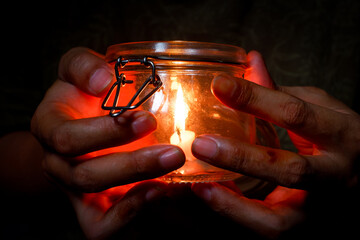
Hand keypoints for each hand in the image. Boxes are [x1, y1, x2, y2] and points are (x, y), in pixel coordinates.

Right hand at [31, 47, 184, 238]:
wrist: (79, 123)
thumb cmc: (82, 95)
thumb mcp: (77, 68)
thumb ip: (85, 67)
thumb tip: (104, 80)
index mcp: (49, 128)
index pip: (68, 138)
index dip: (107, 132)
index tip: (145, 118)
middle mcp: (58, 164)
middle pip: (88, 176)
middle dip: (133, 165)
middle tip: (174, 152)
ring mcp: (74, 191)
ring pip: (98, 206)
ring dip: (139, 193)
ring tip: (173, 172)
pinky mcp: (92, 209)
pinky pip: (103, 228)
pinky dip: (132, 215)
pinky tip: (160, 191)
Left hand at [191, 51, 359, 237]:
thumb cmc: (342, 139)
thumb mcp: (321, 108)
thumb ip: (282, 92)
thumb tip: (249, 61)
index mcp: (344, 135)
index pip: (295, 114)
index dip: (255, 97)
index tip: (218, 85)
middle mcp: (339, 176)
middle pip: (291, 170)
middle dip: (242, 157)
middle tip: (201, 144)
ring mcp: (324, 211)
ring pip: (279, 222)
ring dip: (234, 205)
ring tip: (200, 186)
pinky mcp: (308, 232)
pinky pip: (268, 232)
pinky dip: (237, 218)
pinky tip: (212, 197)